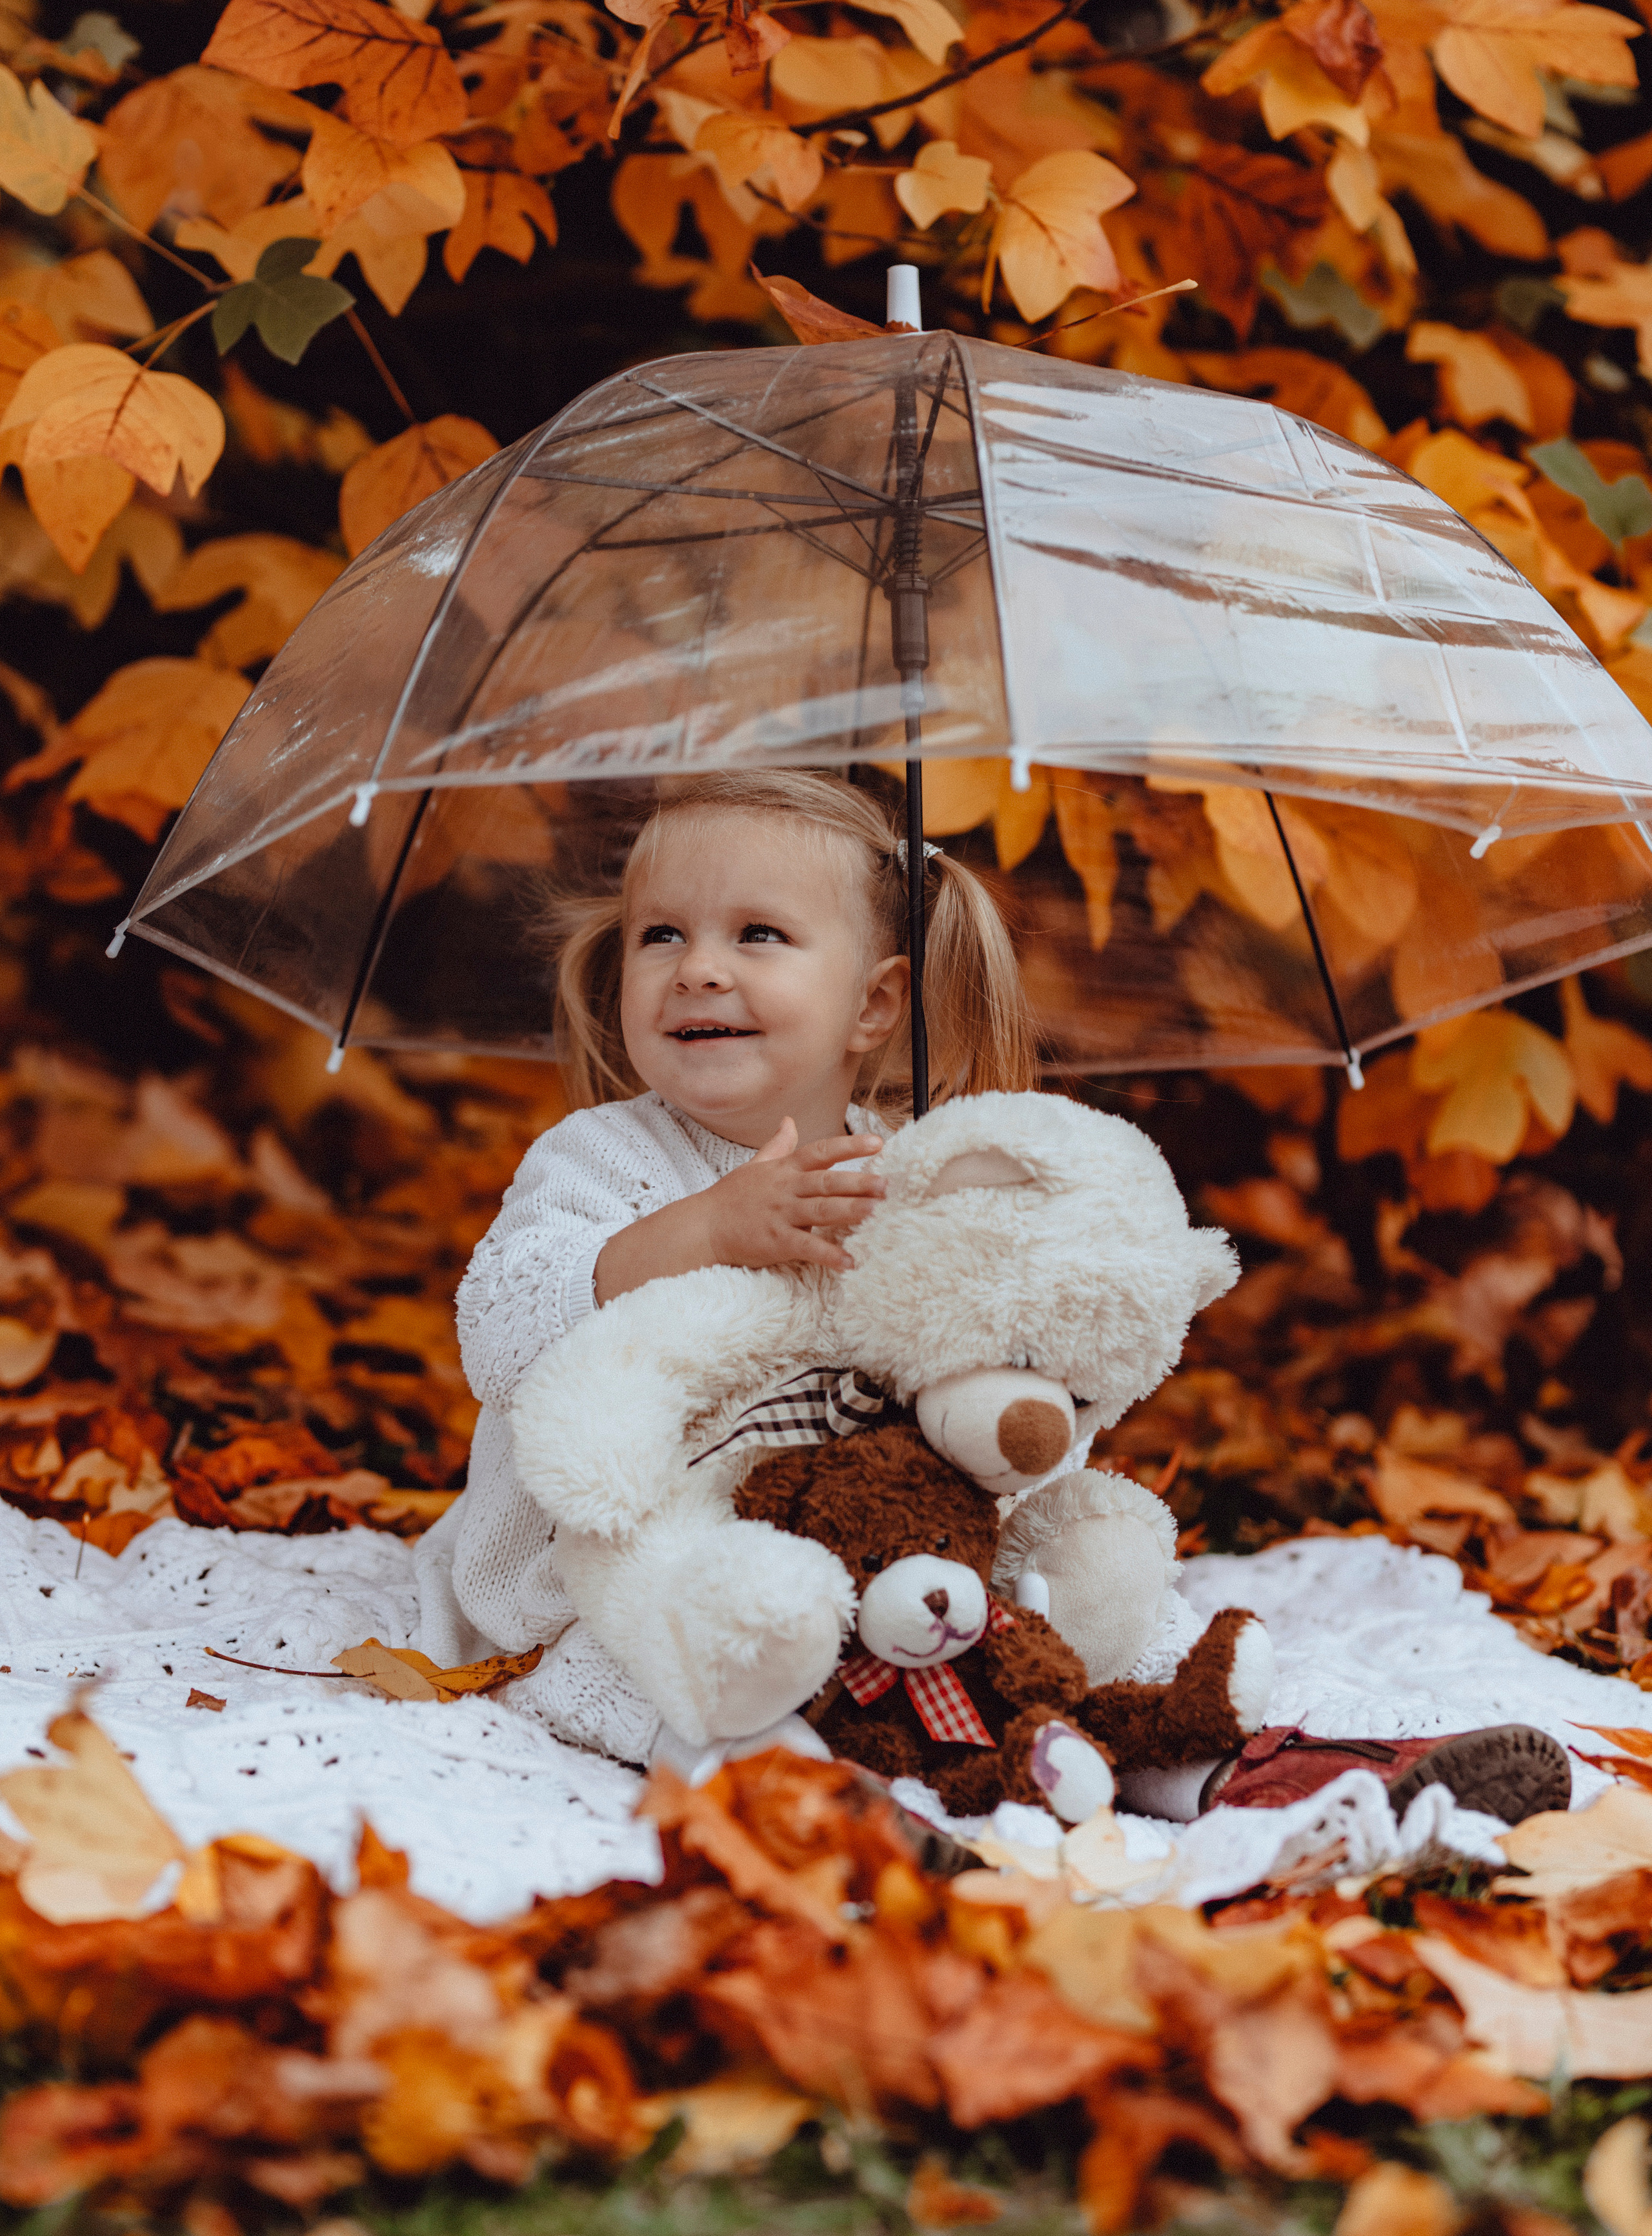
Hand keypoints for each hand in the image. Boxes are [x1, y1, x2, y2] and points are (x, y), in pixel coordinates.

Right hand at [705, 1117, 885, 1271]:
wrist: (701, 1227)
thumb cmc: (730, 1198)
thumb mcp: (754, 1167)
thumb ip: (777, 1146)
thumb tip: (790, 1121)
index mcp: (783, 1170)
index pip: (820, 1152)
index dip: (849, 1146)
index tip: (878, 1143)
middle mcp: (785, 1189)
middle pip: (826, 1181)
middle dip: (858, 1182)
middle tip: (887, 1185)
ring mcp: (779, 1215)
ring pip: (820, 1210)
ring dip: (849, 1212)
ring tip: (876, 1213)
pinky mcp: (774, 1241)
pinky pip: (805, 1248)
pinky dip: (827, 1255)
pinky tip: (849, 1262)